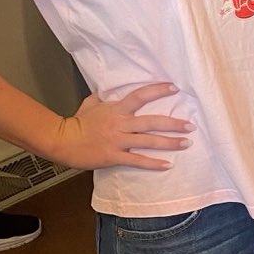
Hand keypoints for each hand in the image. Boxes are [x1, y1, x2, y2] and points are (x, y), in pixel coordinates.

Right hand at [50, 82, 193, 170]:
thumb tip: (108, 90)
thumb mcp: (91, 103)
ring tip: (186, 143)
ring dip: (170, 143)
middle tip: (191, 125)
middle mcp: (121, 124)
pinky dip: (153, 164)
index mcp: (116, 109)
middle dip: (173, 124)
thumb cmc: (77, 121)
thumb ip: (103, 97)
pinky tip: (167, 165)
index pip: (140, 96)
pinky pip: (137, 160)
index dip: (158, 91)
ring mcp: (118, 141)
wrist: (62, 141)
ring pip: (149, 141)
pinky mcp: (114, 156)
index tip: (174, 88)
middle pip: (152, 122)